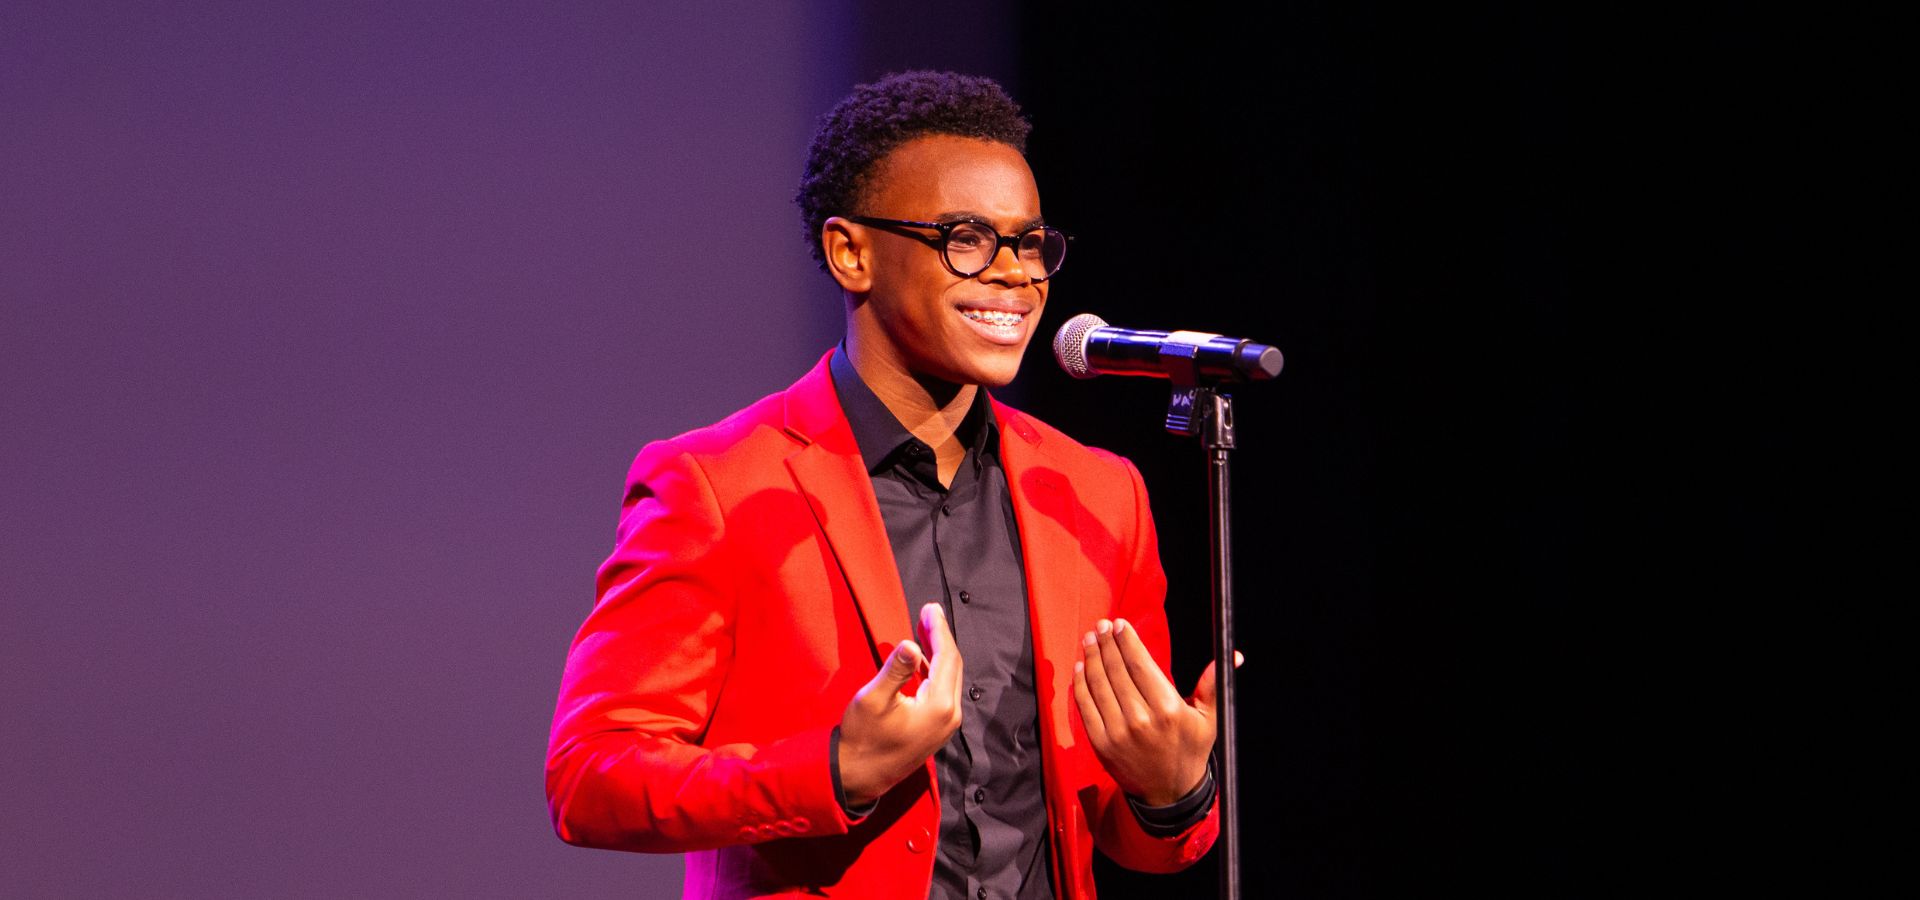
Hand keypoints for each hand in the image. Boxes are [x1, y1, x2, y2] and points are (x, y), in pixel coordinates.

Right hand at [837, 603, 963, 807]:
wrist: (860, 777)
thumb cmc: (863, 738)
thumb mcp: (874, 699)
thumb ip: (895, 670)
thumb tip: (911, 645)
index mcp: (939, 706)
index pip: (947, 657)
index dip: (938, 629)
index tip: (930, 607)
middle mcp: (950, 715)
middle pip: (953, 666)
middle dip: (941, 637)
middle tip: (929, 612)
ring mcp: (946, 725)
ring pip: (950, 678)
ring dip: (939, 652)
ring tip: (925, 628)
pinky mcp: (938, 730)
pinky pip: (944, 692)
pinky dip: (936, 671)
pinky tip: (923, 660)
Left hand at [1072, 617, 1239, 806]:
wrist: (1169, 793)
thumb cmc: (1189, 751)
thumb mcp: (1208, 719)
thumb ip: (1212, 684)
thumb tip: (1234, 655)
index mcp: (1168, 709)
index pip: (1140, 664)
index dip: (1127, 641)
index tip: (1119, 624)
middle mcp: (1141, 719)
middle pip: (1116, 670)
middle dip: (1106, 643)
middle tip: (1100, 625)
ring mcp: (1118, 733)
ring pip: (1099, 685)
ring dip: (1091, 658)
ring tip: (1089, 640)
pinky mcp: (1101, 744)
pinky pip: (1086, 707)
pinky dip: (1081, 685)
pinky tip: (1081, 668)